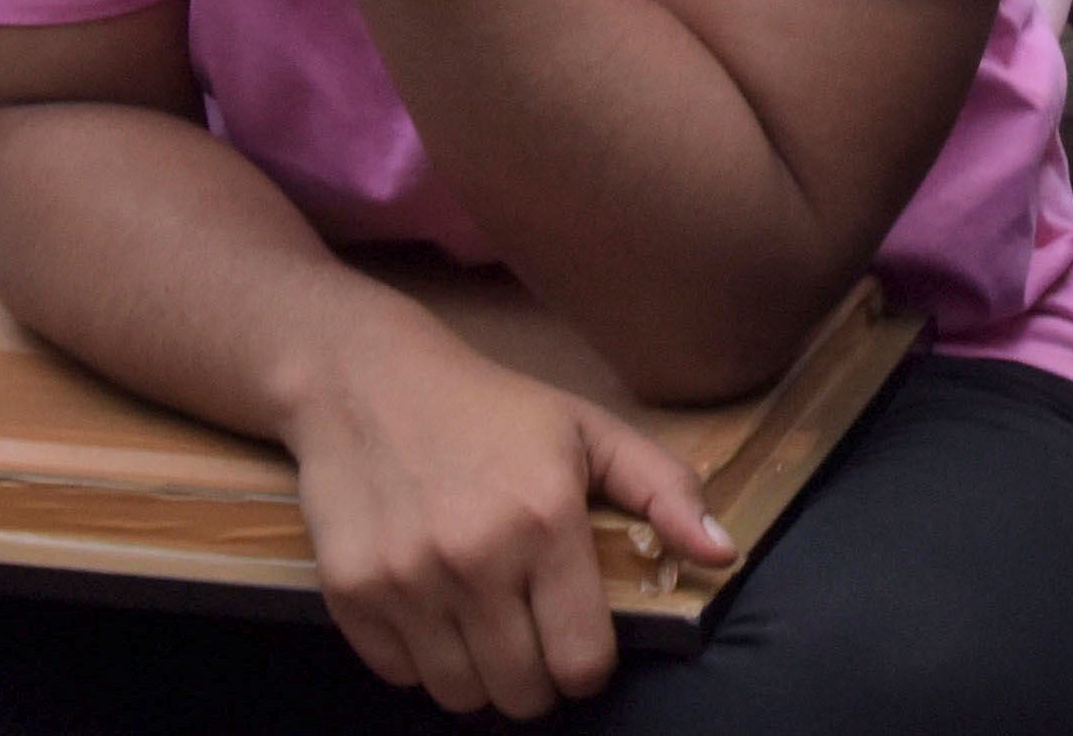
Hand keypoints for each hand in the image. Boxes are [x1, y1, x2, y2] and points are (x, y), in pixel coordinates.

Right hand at [284, 310, 734, 718]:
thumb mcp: (586, 430)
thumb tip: (722, 554)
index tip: (577, 642)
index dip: (588, 666)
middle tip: (528, 635)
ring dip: (478, 675)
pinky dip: (418, 659)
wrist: (362, 378)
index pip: (582, 663)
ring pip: (459, 695)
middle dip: (536, 678)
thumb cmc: (488, 406)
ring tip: (481, 624)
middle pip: (522, 693)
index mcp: (545, 520)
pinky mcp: (350, 592)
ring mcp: (406, 580)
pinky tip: (430, 610)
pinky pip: (398, 675)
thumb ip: (663, 491)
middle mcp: (475, 558)